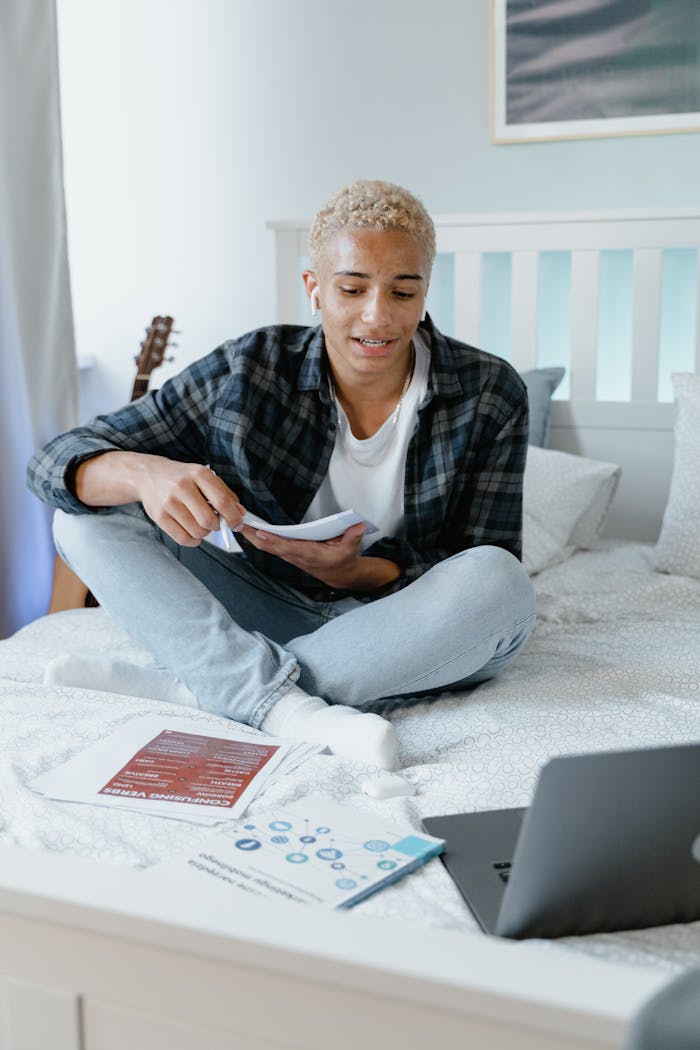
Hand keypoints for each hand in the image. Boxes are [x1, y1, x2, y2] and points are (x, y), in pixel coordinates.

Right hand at [137, 458, 245, 546]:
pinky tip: (192, 531)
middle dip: (217, 526)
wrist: (148, 475)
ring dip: (204, 533)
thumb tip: (241, 513)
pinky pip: (183, 539)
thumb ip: (225, 494)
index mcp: (199, 474)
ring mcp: (169, 502)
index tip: (238, 525)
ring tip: (200, 523)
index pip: (222, 501)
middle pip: (209, 520)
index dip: (234, 517)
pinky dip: (193, 540)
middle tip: (216, 523)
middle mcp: (182, 487)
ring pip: (197, 532)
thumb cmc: (182, 478)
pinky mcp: (159, 516)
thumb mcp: (204, 477)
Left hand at [239, 522, 400, 590]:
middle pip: (270, 546)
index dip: (273, 540)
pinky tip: (248, 529)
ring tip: (238, 522)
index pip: (287, 546)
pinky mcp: (287, 553)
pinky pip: (269, 546)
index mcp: (309, 554)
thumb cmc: (342, 559)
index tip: (260, 532)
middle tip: (239, 524)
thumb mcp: (350, 548)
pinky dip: (258, 537)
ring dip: (252, 536)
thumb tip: (357, 524)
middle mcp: (296, 555)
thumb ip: (353, 535)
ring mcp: (290, 555)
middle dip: (254, 536)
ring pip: (267, 546)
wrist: (340, 575)